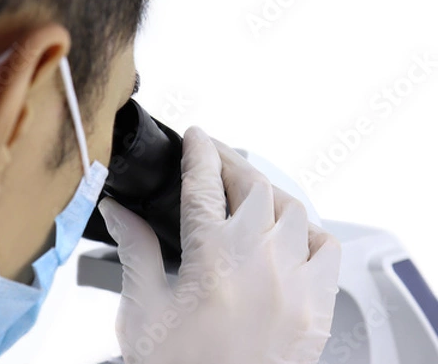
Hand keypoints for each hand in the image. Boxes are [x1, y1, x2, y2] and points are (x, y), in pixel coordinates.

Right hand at [98, 126, 340, 363]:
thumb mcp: (142, 307)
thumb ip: (134, 249)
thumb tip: (118, 210)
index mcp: (212, 261)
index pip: (206, 184)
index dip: (199, 150)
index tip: (196, 136)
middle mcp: (261, 264)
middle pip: (253, 186)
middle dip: (231, 163)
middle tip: (214, 160)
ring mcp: (295, 285)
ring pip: (292, 210)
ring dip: (267, 193)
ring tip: (246, 195)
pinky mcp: (316, 308)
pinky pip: (327, 249)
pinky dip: (308, 231)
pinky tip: (288, 236)